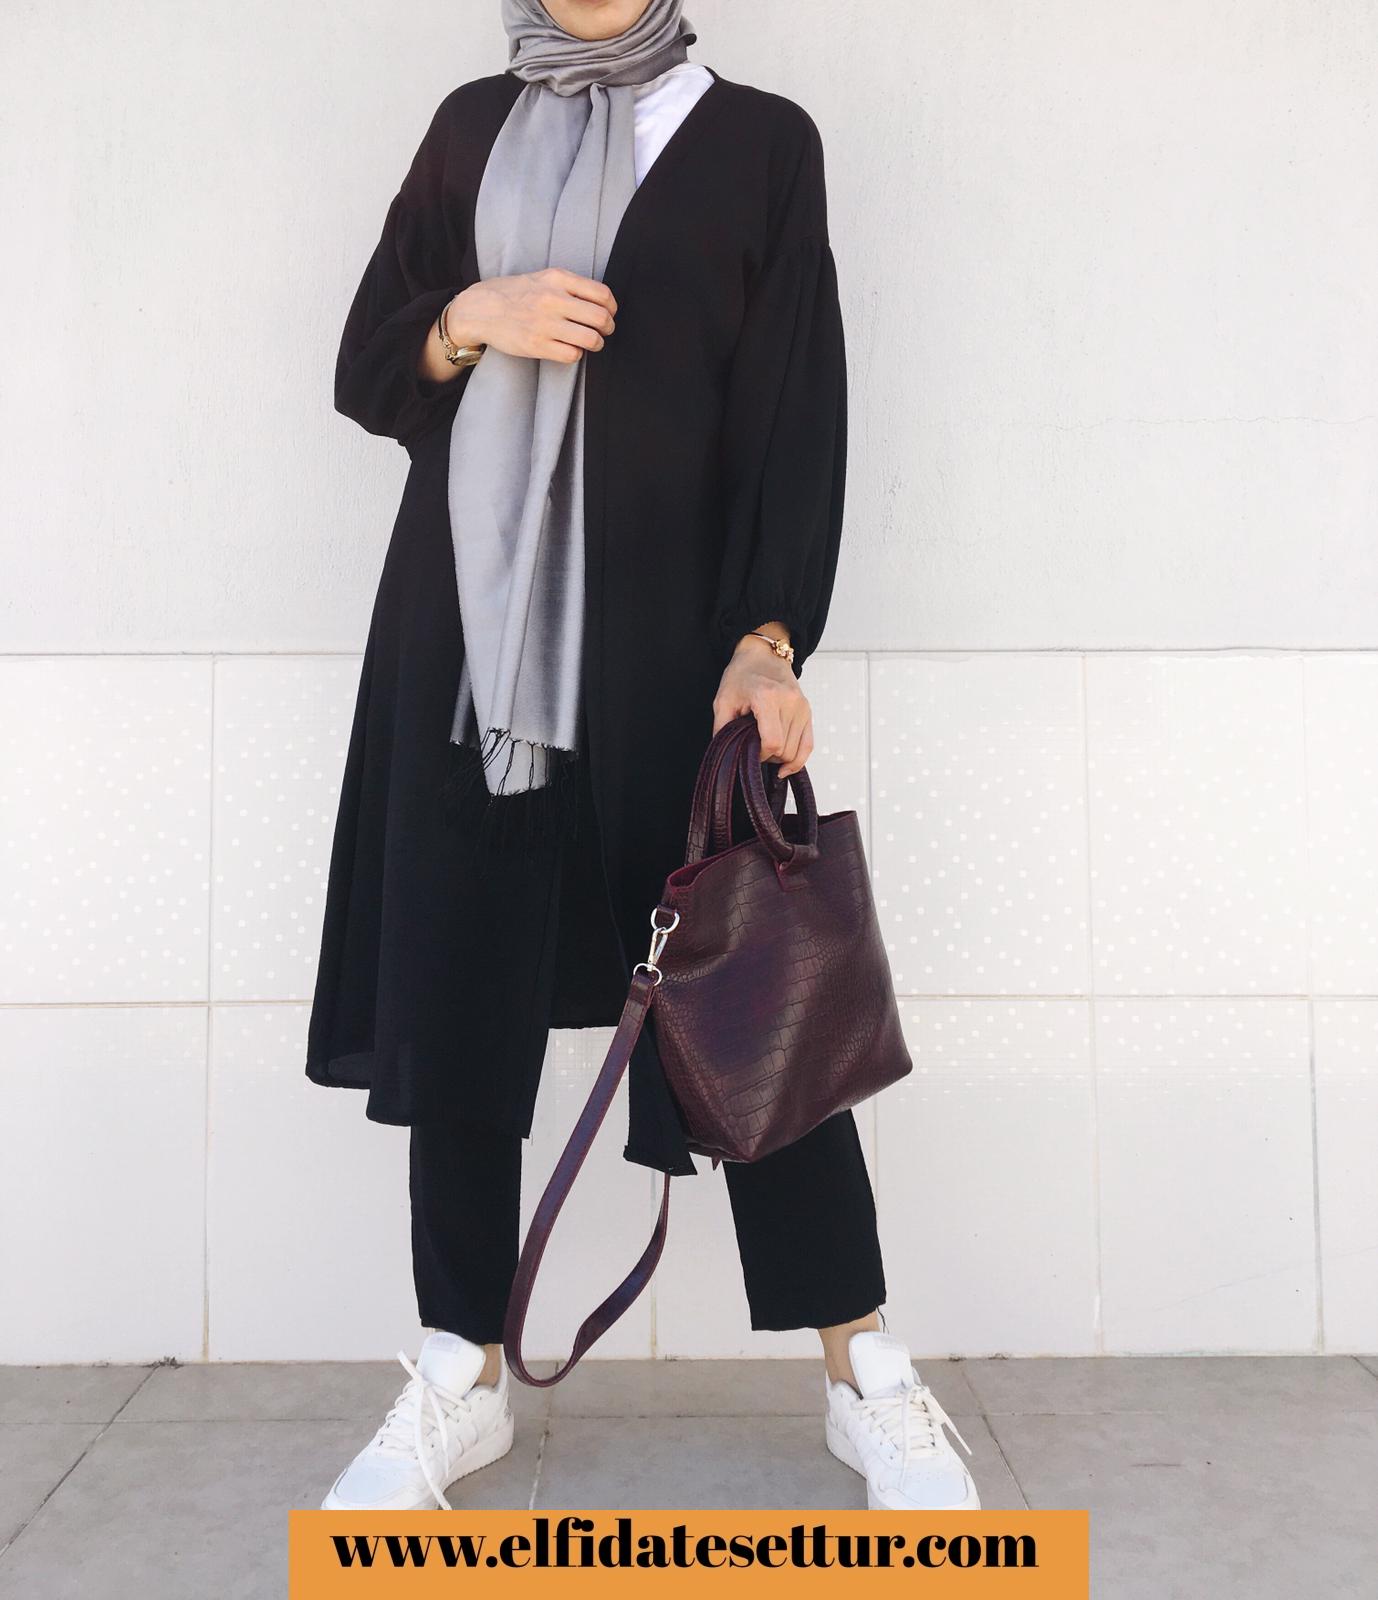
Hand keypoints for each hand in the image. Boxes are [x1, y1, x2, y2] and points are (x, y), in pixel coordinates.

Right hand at [447, 269, 616, 363]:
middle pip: (601, 318)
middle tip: (602, 332)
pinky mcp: (537, 345)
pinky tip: (569, 349)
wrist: (480, 309)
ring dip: (596, 344)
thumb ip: (570, 286)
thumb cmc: (514, 294)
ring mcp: (545, 324)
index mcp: (558, 279)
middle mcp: (553, 299)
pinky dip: (576, 354)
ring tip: (590, 343)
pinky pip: (572, 355)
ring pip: (591, 339)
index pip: (602, 294)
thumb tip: (600, 302)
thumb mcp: (543, 278)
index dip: (611, 308)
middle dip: (608, 328)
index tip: (608, 314)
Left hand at [712, 634, 813, 778]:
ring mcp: (802, 707)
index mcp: (768, 698)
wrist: (763, 654)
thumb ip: (722, 729)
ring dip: (779, 757)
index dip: (759, 756)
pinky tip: (785, 767)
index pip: (772, 742)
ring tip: (764, 747)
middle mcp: (790, 702)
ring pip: (795, 752)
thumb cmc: (741, 675)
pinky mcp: (808, 711)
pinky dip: (798, 760)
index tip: (748, 752)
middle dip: (768, 757)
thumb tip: (726, 756)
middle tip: (753, 748)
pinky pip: (808, 745)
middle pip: (784, 750)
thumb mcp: (723, 700)